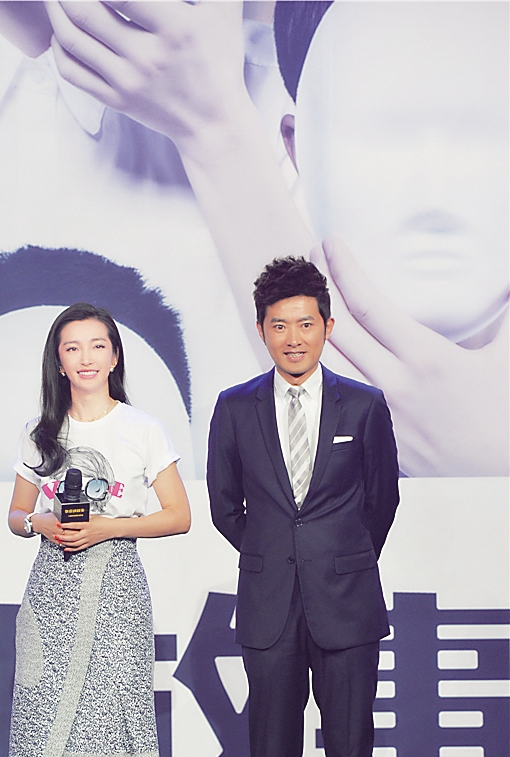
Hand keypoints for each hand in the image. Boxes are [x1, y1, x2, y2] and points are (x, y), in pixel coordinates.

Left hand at [45, 0, 246, 142]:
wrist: (212, 123)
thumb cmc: (219, 60)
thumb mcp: (225, 11)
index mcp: (174, 29)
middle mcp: (146, 57)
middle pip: (86, 11)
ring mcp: (127, 82)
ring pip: (72, 39)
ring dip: (55, 8)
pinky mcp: (116, 100)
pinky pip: (72, 71)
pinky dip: (58, 46)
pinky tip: (61, 28)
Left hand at [52, 515, 116, 551]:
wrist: (111, 529)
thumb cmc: (103, 522)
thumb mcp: (92, 517)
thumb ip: (83, 517)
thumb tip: (74, 517)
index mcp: (87, 525)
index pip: (74, 525)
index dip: (65, 525)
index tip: (59, 524)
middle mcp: (87, 533)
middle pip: (72, 537)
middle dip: (63, 537)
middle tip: (56, 535)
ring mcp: (88, 539)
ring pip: (75, 543)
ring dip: (66, 543)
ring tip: (59, 541)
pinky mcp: (89, 543)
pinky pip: (79, 548)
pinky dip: (72, 549)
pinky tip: (66, 548)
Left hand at [312, 236, 508, 476]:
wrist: (498, 474)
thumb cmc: (503, 414)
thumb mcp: (507, 357)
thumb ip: (506, 315)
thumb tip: (506, 282)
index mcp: (425, 357)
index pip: (370, 305)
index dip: (344, 270)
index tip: (330, 245)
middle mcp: (395, 384)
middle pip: (339, 331)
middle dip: (320, 290)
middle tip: (309, 263)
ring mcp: (381, 414)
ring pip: (330, 367)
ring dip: (314, 333)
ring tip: (305, 305)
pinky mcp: (377, 438)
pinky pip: (344, 402)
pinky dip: (326, 375)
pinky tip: (315, 357)